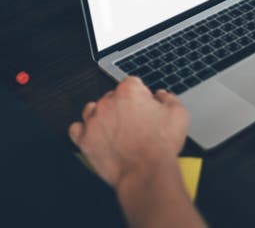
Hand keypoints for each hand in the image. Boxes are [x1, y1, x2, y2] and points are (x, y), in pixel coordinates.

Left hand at [69, 77, 188, 188]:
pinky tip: (96, 135)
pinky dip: (84, 130)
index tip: (146, 106)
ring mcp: (94, 121)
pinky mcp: (84, 140)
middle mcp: (108, 102)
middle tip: (135, 123)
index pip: (132, 83)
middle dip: (123, 106)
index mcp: (129, 91)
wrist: (146, 172)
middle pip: (112, 96)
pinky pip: (76, 129)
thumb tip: (161, 95)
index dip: (141, 95)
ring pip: (92, 110)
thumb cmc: (161, 145)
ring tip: (114, 128)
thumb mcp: (178, 113)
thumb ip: (168, 97)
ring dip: (102, 115)